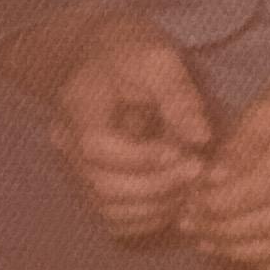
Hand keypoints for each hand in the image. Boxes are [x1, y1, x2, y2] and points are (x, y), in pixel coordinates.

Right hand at [37, 15, 214, 240]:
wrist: (102, 55)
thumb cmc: (131, 50)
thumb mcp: (157, 56)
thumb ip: (178, 95)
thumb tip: (201, 137)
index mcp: (77, 108)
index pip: (98, 148)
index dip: (143, 159)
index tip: (186, 152)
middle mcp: (68, 146)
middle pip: (103, 188)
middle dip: (159, 186)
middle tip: (200, 169)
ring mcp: (77, 170)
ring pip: (111, 212)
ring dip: (159, 206)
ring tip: (194, 182)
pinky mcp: (93, 186)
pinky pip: (116, 219)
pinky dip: (150, 217)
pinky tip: (180, 196)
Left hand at [181, 40, 269, 269]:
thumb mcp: (269, 103)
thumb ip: (239, 146)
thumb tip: (209, 187)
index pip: (262, 186)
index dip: (220, 204)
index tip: (190, 205)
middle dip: (224, 231)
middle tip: (191, 226)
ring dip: (242, 252)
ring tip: (209, 241)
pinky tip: (244, 252)